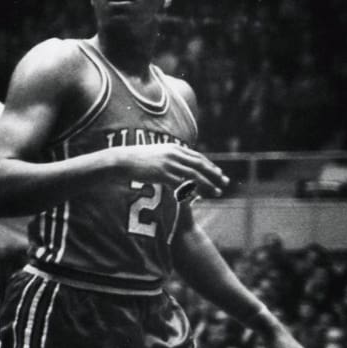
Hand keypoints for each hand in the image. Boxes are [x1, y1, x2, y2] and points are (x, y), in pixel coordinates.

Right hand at [114, 141, 229, 197]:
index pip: (198, 156)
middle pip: (200, 165)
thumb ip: (168, 156)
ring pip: (194, 175)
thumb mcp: (155, 153)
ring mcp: (168, 164)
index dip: (211, 165)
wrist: (121, 160)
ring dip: (208, 185)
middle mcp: (174, 154)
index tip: (219, 173)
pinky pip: (181, 184)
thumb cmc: (136, 158)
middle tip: (225, 183)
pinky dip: (191, 192)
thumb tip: (177, 163)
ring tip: (217, 193)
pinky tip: (197, 199)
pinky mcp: (162, 174)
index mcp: (174, 148)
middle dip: (215, 174)